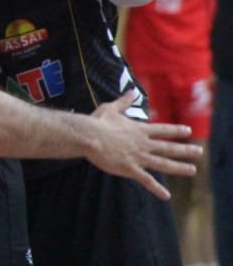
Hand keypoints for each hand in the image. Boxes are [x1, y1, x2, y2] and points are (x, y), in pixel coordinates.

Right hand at [86, 91, 200, 199]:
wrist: (89, 136)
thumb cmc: (98, 122)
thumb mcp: (111, 108)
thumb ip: (124, 102)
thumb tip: (131, 91)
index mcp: (139, 130)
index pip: (162, 130)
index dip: (175, 130)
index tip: (187, 131)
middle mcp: (143, 144)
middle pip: (168, 147)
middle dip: (184, 150)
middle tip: (199, 151)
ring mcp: (138, 157)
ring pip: (163, 163)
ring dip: (178, 167)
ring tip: (192, 170)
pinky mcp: (130, 168)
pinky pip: (146, 180)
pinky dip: (156, 188)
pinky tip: (166, 196)